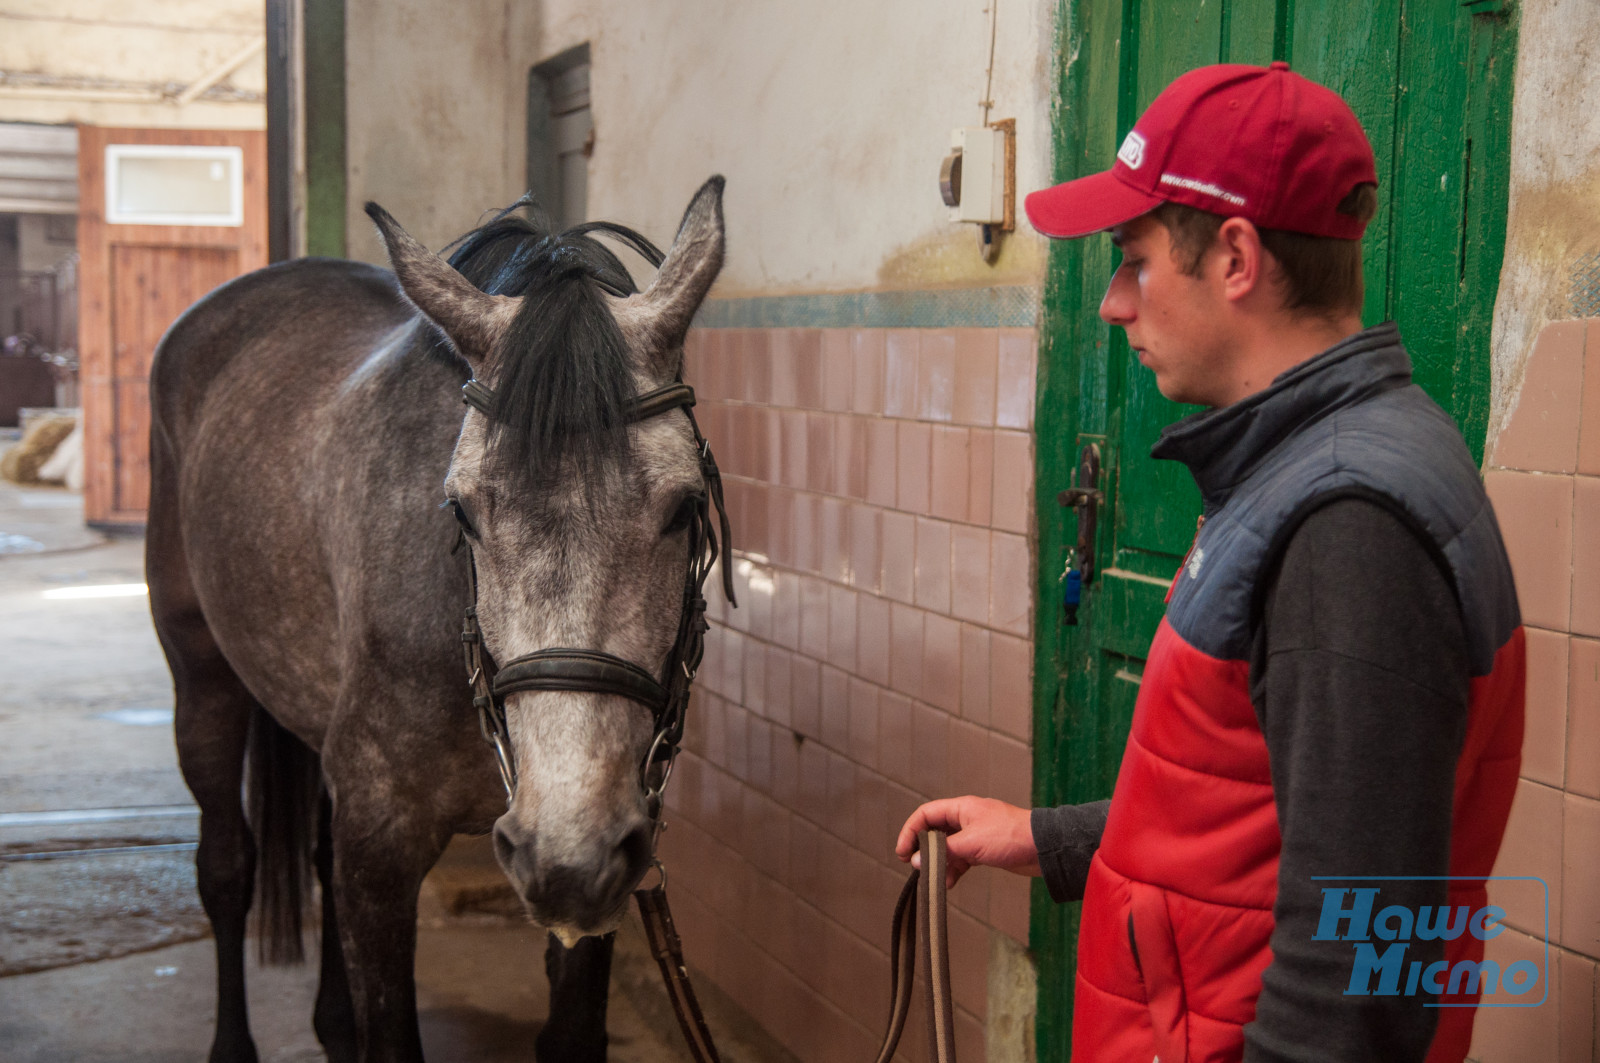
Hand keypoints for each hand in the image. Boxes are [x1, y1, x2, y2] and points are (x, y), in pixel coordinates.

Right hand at [894, 796, 1039, 887]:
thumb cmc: (1009, 837)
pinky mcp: (984, 850)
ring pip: (947, 848)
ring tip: (933, 879)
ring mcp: (975, 835)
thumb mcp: (972, 843)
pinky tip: (949, 883)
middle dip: (923, 850)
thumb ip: (943, 852)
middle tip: (913, 866)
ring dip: (939, 863)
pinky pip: (961, 859)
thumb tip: (918, 861)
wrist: (1044, 848)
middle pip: (934, 831)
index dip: (910, 831)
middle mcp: (966, 819)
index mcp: (961, 808)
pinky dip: (954, 869)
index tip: (902, 852)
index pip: (926, 815)